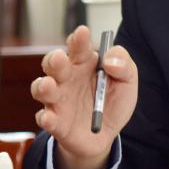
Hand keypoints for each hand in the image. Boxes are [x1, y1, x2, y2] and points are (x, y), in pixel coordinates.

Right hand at [30, 26, 137, 168]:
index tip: (83, 32)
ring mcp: (57, 99)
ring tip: (49, 85)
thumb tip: (110, 60)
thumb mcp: (127, 82)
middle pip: (54, 63)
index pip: (78, 46)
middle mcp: (66, 78)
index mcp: (84, 63)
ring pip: (42, 88)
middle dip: (54, 59)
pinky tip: (48, 117)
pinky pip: (45, 118)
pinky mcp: (55, 122)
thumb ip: (124, 65)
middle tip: (60, 58)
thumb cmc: (113, 102)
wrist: (106, 135)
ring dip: (42, 86)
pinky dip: (45, 117)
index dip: (78, 39)